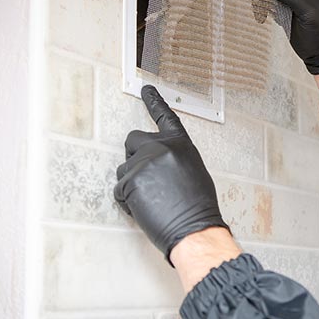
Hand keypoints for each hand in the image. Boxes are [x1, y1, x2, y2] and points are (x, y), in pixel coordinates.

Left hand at [114, 85, 228, 264]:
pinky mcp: (131, 180)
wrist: (196, 229)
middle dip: (133, 156)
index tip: (146, 89)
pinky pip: (119, 189)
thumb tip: (158, 163)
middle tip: (144, 177)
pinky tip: (145, 208)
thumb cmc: (198, 207)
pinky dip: (127, 201)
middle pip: (132, 140)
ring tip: (151, 200)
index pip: (165, 116)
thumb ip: (174, 159)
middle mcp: (162, 147)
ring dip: (131, 183)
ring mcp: (145, 162)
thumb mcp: (193, 172)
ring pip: (123, 168)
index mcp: (181, 144)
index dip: (154, 101)